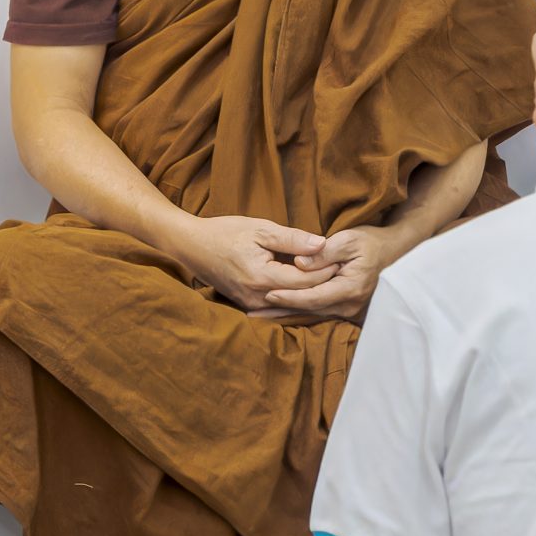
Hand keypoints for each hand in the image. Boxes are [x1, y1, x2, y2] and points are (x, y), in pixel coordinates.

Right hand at [174, 216, 337, 311]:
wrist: (192, 246)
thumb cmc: (225, 233)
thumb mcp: (260, 229)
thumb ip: (292, 239)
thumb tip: (322, 244)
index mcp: (262, 277)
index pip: (306, 280)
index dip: (327, 270)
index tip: (343, 259)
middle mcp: (257, 298)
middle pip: (302, 296)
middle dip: (323, 284)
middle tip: (342, 271)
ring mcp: (252, 306)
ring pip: (292, 305)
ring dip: (310, 293)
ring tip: (330, 279)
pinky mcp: (248, 307)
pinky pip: (279, 306)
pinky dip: (295, 297)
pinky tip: (307, 288)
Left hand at [256, 225, 411, 322]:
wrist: (394, 253)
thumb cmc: (371, 243)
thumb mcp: (349, 239)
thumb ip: (324, 252)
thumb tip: (299, 262)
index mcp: (350, 288)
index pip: (313, 297)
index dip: (289, 297)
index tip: (267, 294)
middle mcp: (350, 305)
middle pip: (309, 311)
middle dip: (280, 312)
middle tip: (253, 312)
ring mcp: (350, 311)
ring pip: (312, 315)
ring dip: (286, 315)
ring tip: (259, 316)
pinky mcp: (347, 311)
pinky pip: (319, 314)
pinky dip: (298, 313)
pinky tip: (280, 315)